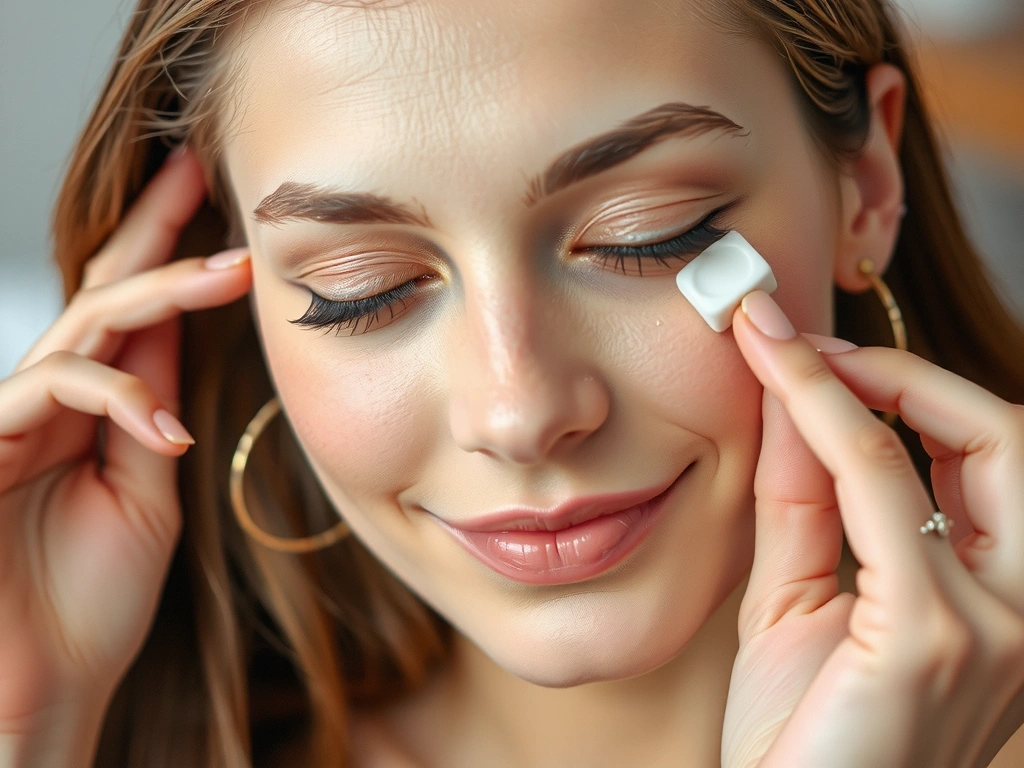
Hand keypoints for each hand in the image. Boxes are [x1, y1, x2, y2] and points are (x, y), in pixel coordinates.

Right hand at [0, 148, 251, 758]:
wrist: (46, 688)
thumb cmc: (92, 600)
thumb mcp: (148, 493)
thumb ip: (152, 417)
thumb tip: (177, 347)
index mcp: (91, 411)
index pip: (131, 315)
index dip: (167, 252)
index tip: (210, 197)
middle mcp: (48, 402)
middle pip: (102, 293)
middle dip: (154, 233)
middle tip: (201, 175)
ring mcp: (12, 420)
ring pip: (82, 325)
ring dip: (160, 292)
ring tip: (232, 276)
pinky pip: (51, 388)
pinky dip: (117, 399)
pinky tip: (163, 432)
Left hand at [720, 290, 1023, 767]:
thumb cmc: (797, 732)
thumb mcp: (798, 597)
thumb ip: (804, 503)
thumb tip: (795, 400)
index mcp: (993, 601)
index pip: (981, 460)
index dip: (898, 386)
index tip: (802, 342)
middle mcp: (1023, 612)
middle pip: (1014, 439)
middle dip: (907, 372)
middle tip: (803, 342)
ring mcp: (994, 626)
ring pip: (966, 444)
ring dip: (865, 379)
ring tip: (779, 347)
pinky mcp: (934, 637)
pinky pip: (882, 487)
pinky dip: (827, 421)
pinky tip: (778, 393)